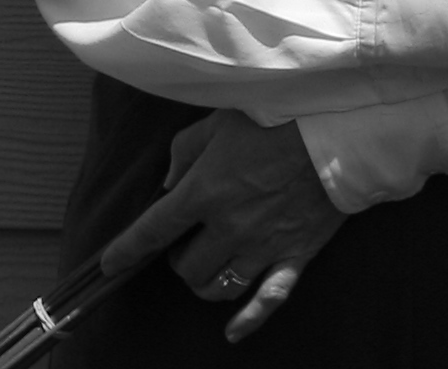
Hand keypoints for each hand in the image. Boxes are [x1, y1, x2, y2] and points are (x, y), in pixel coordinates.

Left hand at [101, 110, 345, 343]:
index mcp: (205, 191)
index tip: (111, 264)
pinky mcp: (294, 254)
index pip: (152, 231)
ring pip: (219, 287)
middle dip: (179, 258)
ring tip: (209, 265)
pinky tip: (233, 331)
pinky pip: (268, 299)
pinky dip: (249, 320)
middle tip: (187, 241)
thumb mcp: (221, 119)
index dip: (126, 251)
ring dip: (206, 281)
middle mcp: (229, 225)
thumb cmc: (277, 116)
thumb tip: (169, 183)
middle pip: (187, 268)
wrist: (337, 128)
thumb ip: (186, 150)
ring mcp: (263, 245)